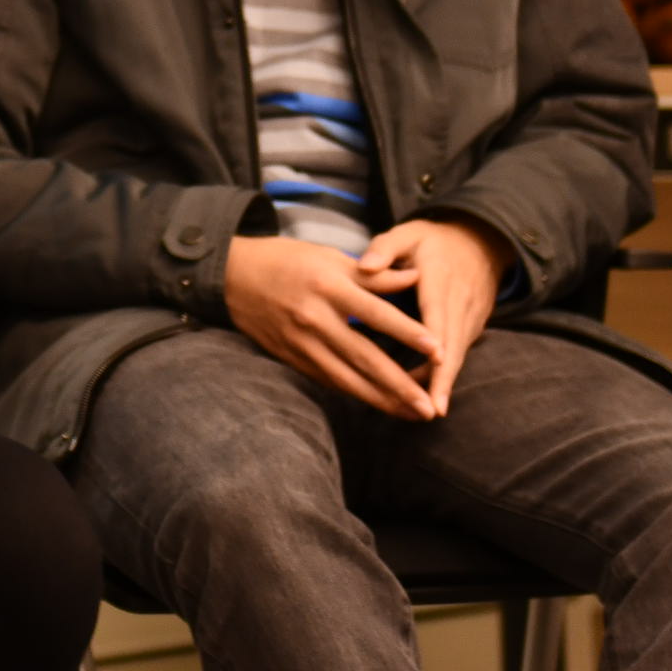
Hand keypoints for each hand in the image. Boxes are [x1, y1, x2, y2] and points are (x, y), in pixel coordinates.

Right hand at [224, 231, 441, 419]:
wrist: (233, 276)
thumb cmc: (287, 260)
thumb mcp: (330, 257)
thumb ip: (374, 274)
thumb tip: (416, 276)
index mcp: (328, 286)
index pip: (376, 314)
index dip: (408, 333)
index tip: (438, 351)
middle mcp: (314, 318)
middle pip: (364, 357)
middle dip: (399, 385)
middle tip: (428, 406)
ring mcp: (300, 342)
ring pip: (346, 378)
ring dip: (381, 400)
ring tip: (411, 414)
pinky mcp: (291, 358)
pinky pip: (328, 380)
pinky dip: (355, 393)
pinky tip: (378, 404)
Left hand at [357, 217, 514, 414]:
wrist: (479, 241)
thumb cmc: (432, 240)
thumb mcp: (407, 234)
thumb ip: (385, 248)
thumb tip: (364, 265)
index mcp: (440, 279)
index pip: (439, 316)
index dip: (436, 344)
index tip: (433, 367)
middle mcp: (460, 302)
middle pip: (453, 346)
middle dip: (444, 379)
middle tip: (431, 410)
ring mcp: (470, 317)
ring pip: (458, 354)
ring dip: (444, 382)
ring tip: (426, 411)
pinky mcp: (472, 327)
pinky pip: (458, 353)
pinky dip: (445, 374)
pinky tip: (425, 394)